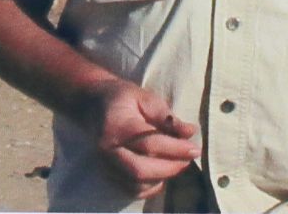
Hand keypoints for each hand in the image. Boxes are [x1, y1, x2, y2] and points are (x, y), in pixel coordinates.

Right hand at [84, 78, 201, 199]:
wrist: (93, 105)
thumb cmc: (123, 99)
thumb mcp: (145, 98)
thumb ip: (166, 116)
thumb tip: (190, 132)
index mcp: (117, 126)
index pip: (148, 143)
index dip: (175, 149)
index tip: (195, 149)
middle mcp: (108, 150)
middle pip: (140, 170)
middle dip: (170, 168)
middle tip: (188, 159)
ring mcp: (105, 165)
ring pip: (136, 184)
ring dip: (162, 178)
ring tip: (177, 163)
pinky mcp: (108, 174)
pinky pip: (131, 190)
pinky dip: (150, 187)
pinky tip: (162, 174)